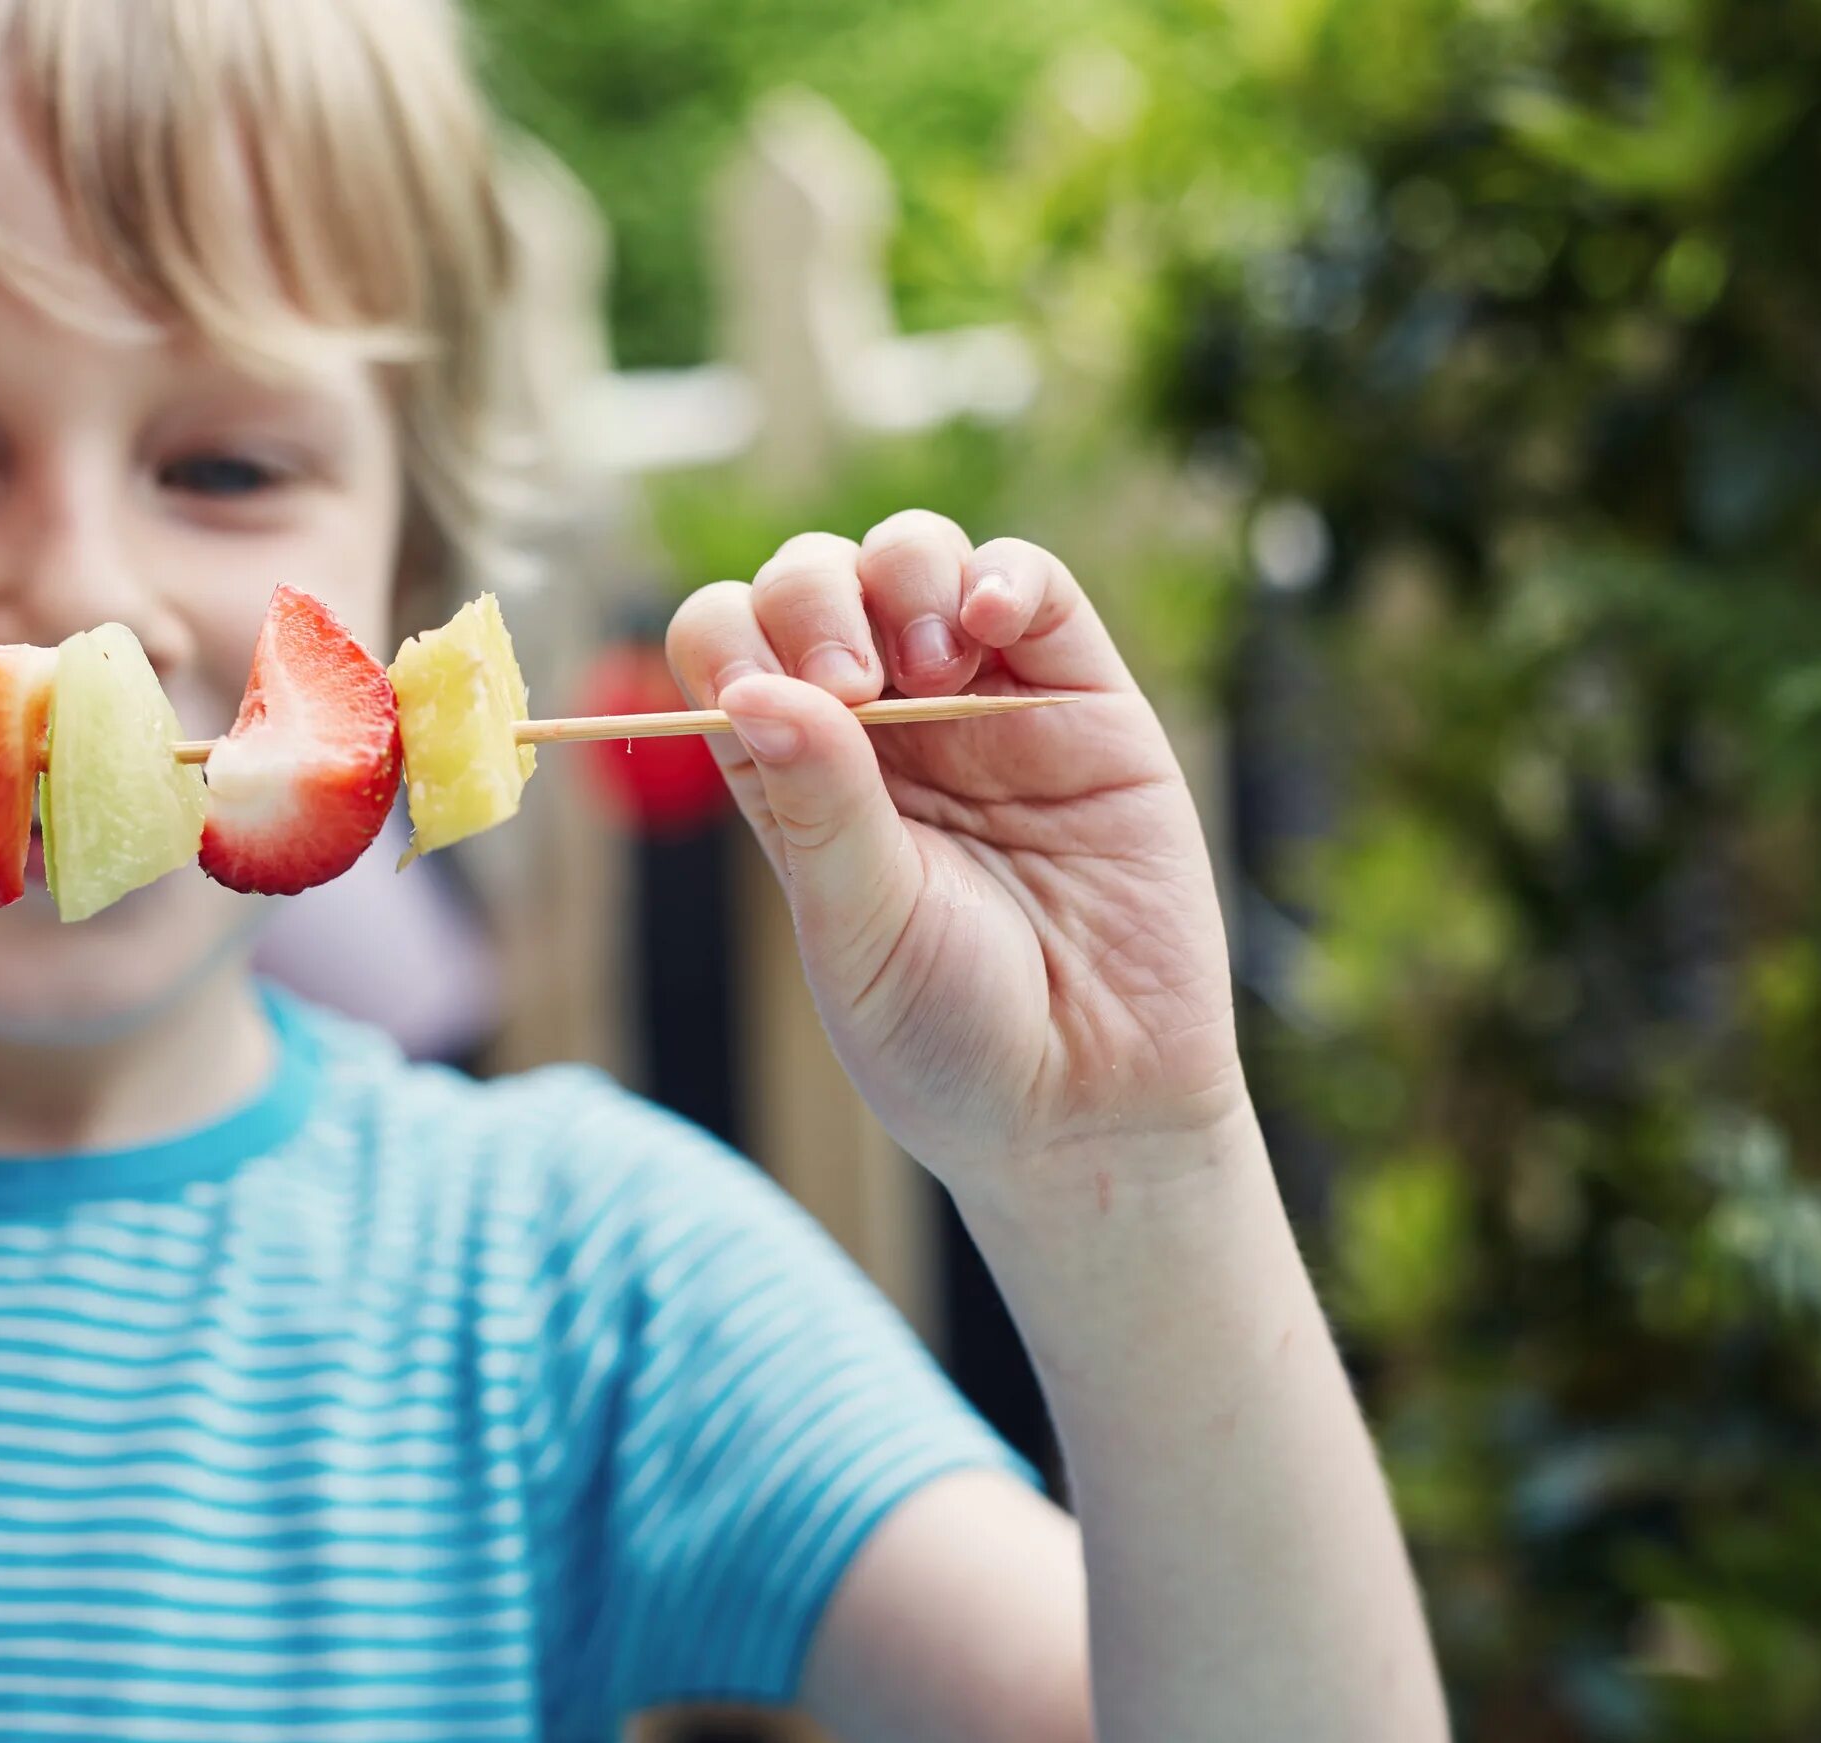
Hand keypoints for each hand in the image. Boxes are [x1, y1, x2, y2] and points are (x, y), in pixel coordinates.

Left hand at [667, 513, 1240, 1196]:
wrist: (1092, 1106)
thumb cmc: (951, 1037)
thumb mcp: (860, 929)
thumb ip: (818, 807)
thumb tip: (750, 688)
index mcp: (796, 775)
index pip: (728, 650)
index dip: (727, 640)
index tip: (756, 695)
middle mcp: (880, 726)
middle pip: (812, 582)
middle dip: (812, 601)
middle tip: (849, 685)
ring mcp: (983, 702)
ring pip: (916, 559)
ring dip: (901, 576)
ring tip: (924, 671)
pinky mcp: (1084, 698)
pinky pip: (1036, 586)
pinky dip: (1004, 574)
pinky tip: (988, 618)